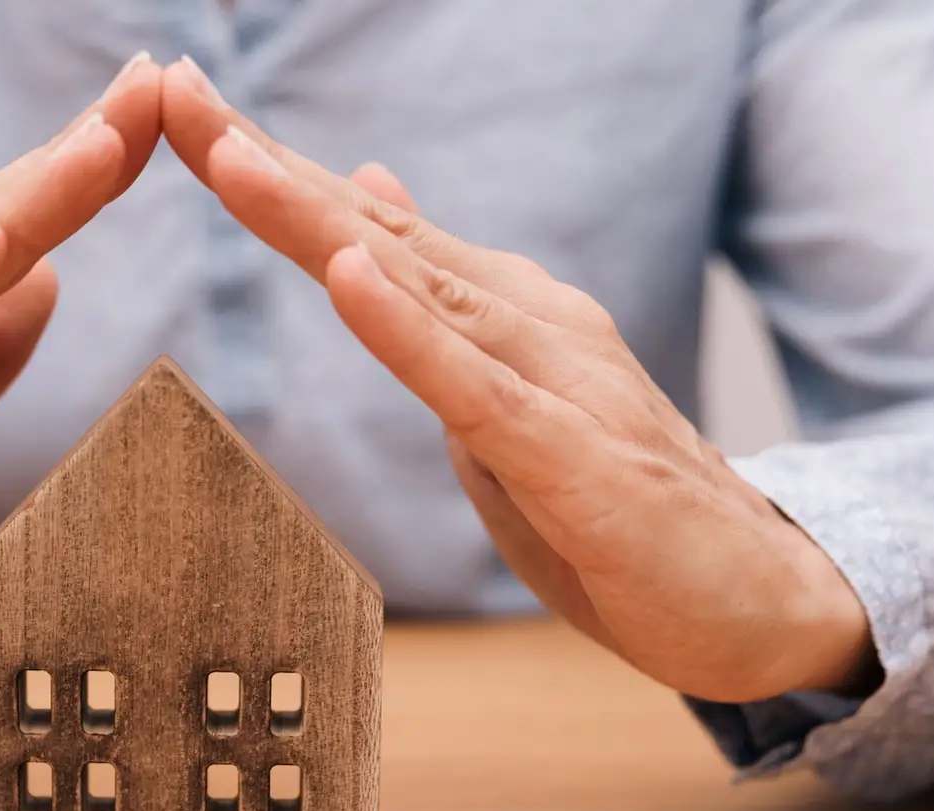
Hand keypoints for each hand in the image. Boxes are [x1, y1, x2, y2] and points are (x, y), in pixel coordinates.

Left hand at [160, 60, 877, 703]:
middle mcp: (526, 322)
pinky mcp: (572, 455)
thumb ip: (435, 317)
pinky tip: (348, 275)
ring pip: (415, 286)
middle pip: (371, 235)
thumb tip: (364, 231)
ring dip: (314, 220)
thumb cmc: (613, 506)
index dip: (268, 172)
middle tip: (174, 93)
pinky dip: (407, 330)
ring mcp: (554, 380)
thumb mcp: (499, 403)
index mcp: (498, 315)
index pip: (362, 232)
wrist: (759, 595)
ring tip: (230, 158)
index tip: (178, 109)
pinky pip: (473, 386)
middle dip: (265, 165)